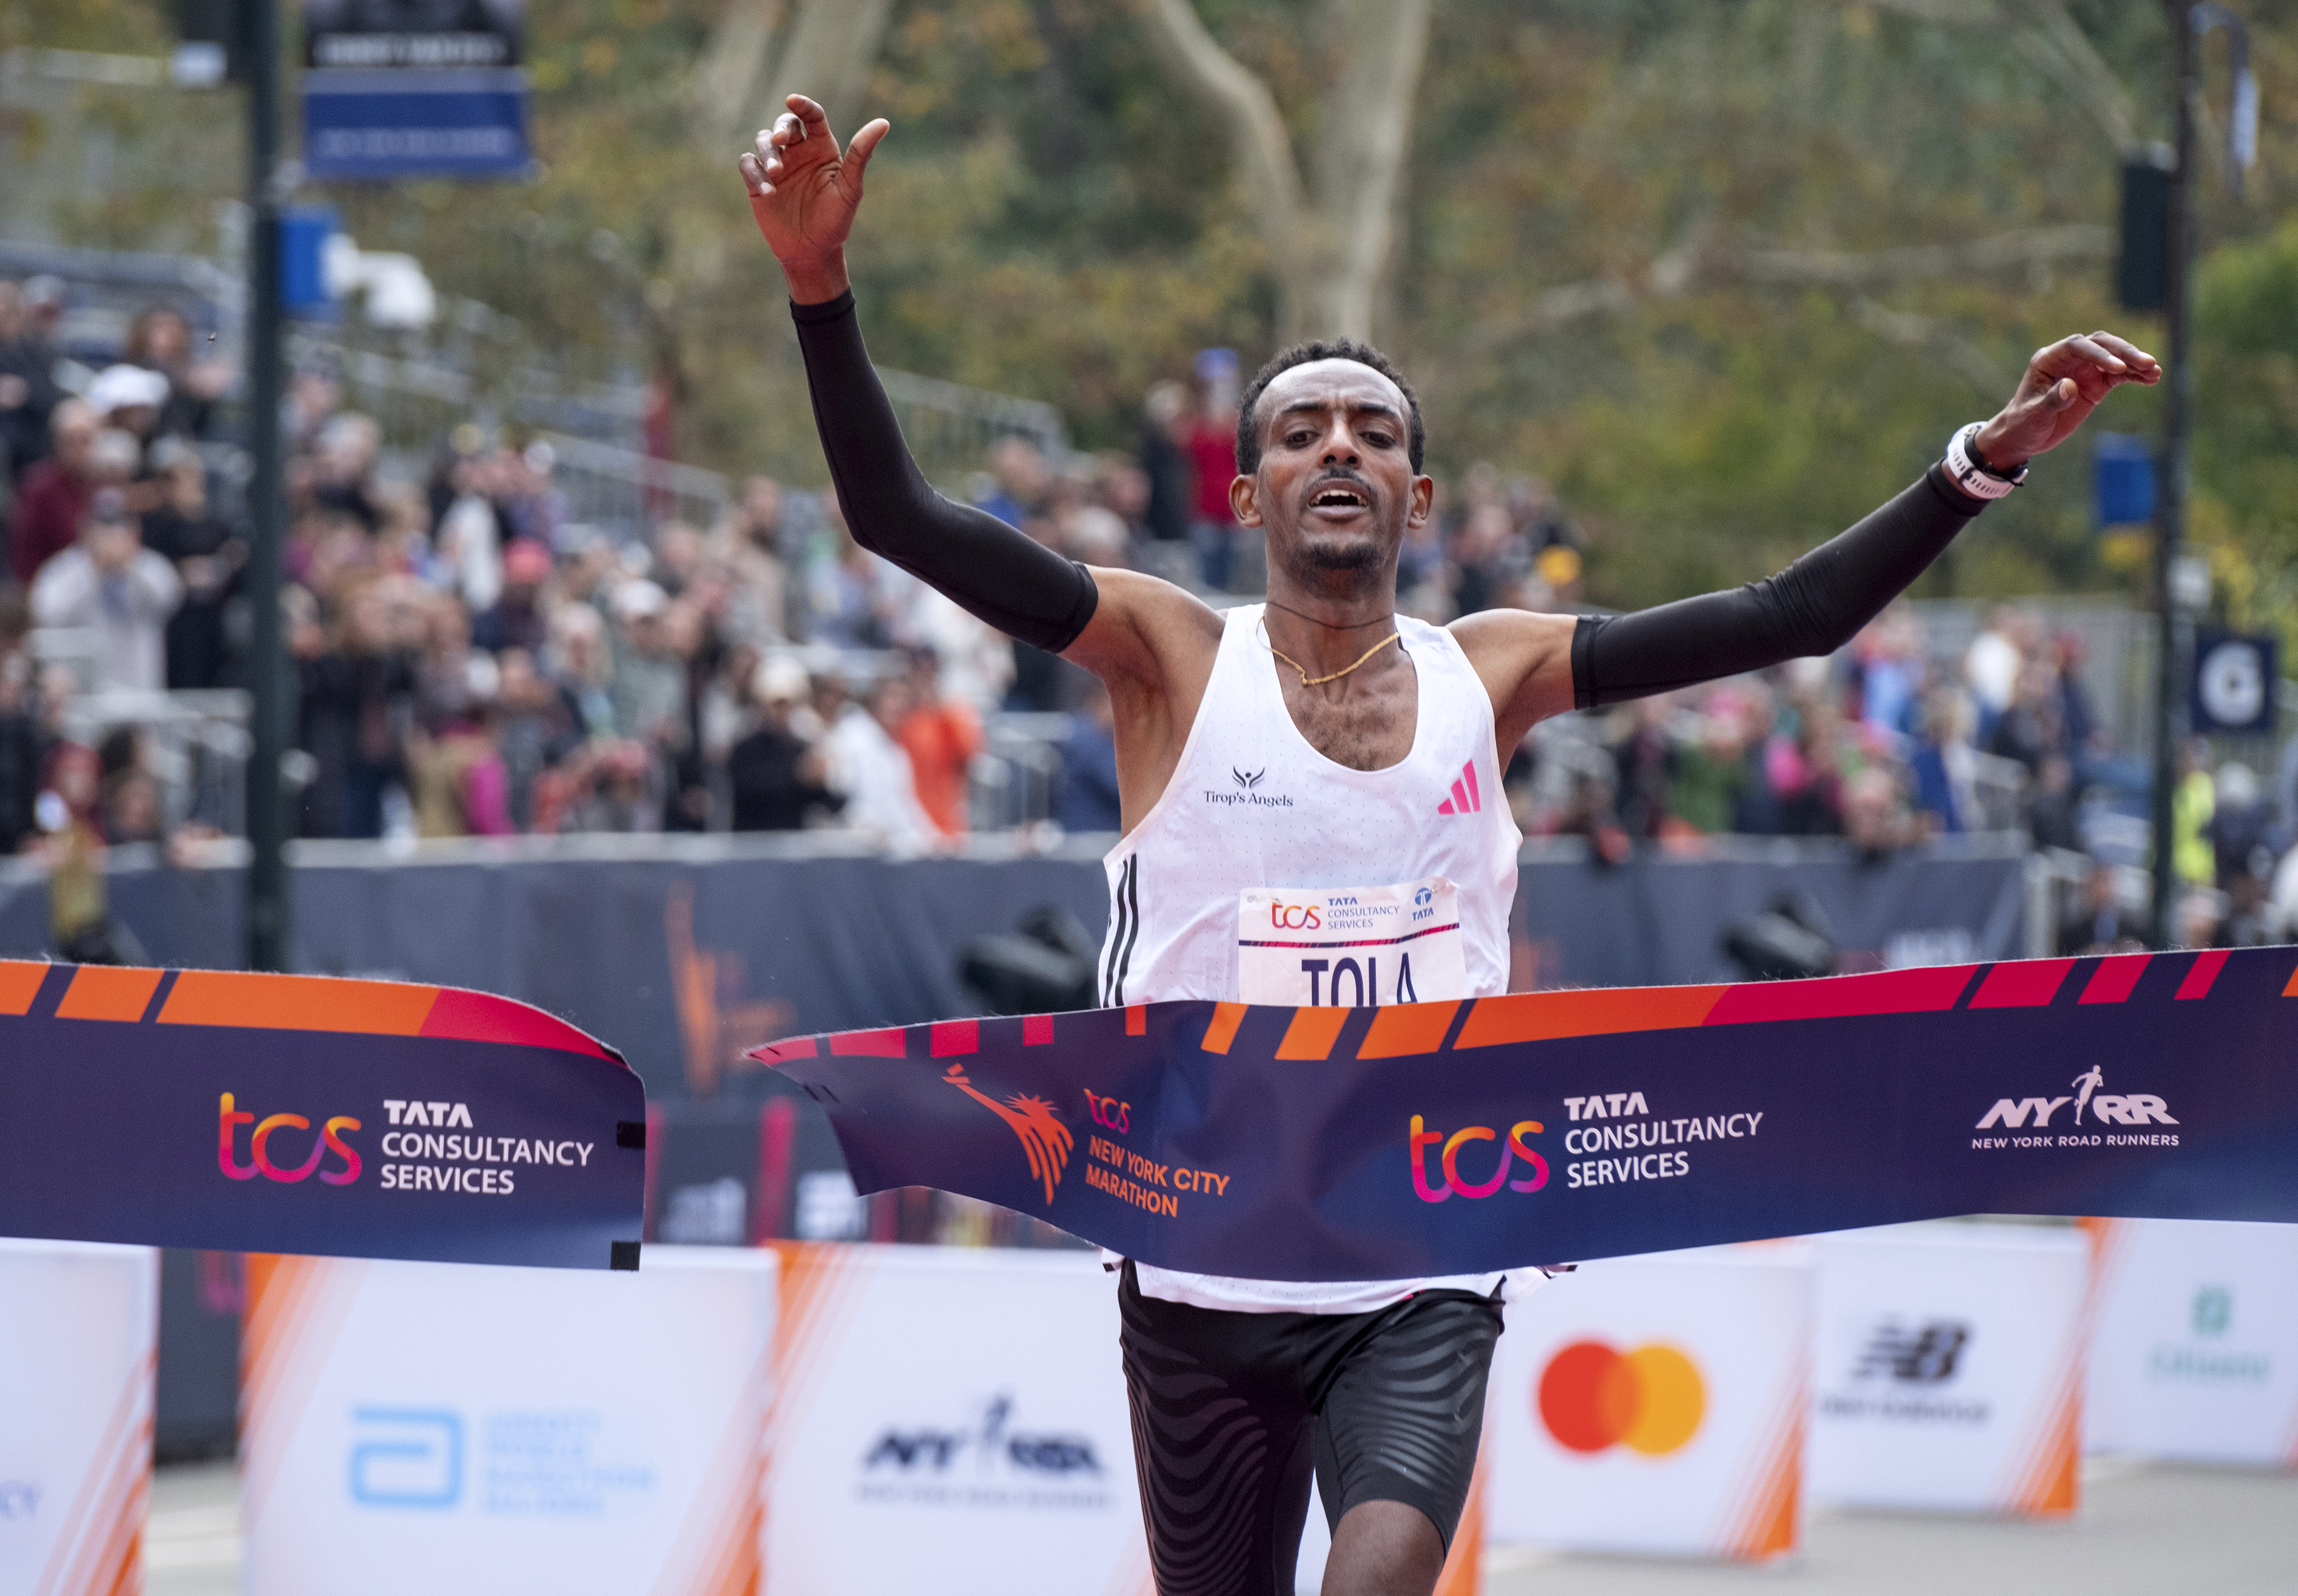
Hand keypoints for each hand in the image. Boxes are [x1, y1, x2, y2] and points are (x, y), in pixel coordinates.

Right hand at [737, 94, 889, 303]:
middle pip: (785, 124)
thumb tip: (884, 123)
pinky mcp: (758, 181)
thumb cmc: (835, 220)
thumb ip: (861, 154)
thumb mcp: (850, 188)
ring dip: (768, 152)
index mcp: (822, 148)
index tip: (793, 100)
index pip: (813, 117)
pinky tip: (768, 192)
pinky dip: (755, 173)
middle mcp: (798, 152)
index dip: (803, 105)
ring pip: (764, 140)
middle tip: (782, 140)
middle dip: (781, 127)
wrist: (812, 252)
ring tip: (777, 174)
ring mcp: (777, 165)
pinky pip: (748, 165)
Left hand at [1973, 331, 2159, 468]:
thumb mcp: (2034, 416)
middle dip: (2124, 352)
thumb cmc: (2022, 424)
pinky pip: (2119, 374)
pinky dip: (2135, 375)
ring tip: (2155, 371)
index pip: (2075, 346)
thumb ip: (2052, 401)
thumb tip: (2071, 385)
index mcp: (2048, 360)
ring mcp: (2083, 369)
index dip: (2097, 353)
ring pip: (2113, 356)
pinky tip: (2153, 378)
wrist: (2022, 437)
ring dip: (2134, 362)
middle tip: (2147, 363)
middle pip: (2100, 345)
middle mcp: (2068, 359)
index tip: (2117, 368)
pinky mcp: (2095, 383)